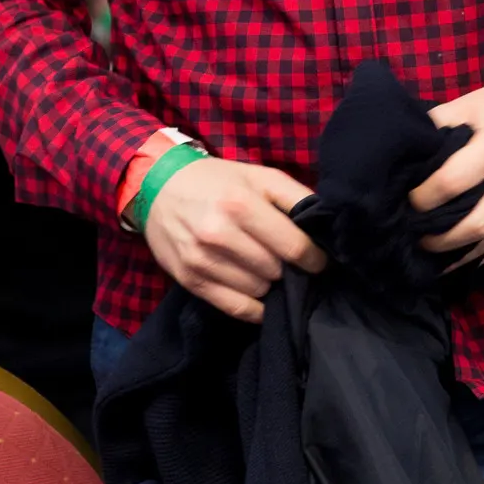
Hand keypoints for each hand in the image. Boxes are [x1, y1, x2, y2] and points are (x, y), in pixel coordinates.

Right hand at [142, 156, 325, 323]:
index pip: (293, 247)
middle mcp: (219, 234)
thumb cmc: (217, 181)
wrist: (158, 188)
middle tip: (287, 260)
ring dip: (269, 284)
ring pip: (259, 290)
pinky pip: (236, 308)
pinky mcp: (190, 281)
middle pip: (277, 270)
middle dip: (289, 268)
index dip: (314, 258)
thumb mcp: (259, 175)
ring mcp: (202, 261)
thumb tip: (325, 224)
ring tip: (266, 269)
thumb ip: (295, 196)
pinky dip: (254, 307)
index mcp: (240, 204)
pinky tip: (259, 294)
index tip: (318, 260)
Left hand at [408, 85, 483, 263]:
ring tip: (440, 248)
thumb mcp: (465, 106)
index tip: (411, 202)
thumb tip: (405, 159)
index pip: (451, 182)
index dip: (424, 198)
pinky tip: (468, 247)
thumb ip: (436, 128)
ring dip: (464, 250)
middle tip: (421, 239)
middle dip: (442, 240)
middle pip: (477, 224)